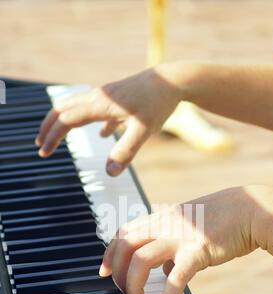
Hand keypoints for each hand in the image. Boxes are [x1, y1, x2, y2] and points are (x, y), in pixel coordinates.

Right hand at [36, 66, 181, 175]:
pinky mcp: (119, 98)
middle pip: (64, 109)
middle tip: (40, 145)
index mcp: (99, 104)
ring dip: (65, 121)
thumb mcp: (143, 130)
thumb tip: (109, 174)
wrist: (173, 80)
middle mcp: (98, 97)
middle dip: (49, 127)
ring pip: (77, 107)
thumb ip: (126, 151)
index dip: (53, 137)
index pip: (67, 120)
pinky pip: (99, 109)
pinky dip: (93, 121)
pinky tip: (103, 135)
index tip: (43, 153)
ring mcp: (108, 96)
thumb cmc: (158, 103)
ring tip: (59, 136)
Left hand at [99, 186, 258, 293]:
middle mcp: (165, 224)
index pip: (124, 232)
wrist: (250, 211)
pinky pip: (175, 278)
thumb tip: (165, 268)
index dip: (109, 253)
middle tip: (119, 291)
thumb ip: (172, 244)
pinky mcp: (197, 251)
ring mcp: (180, 236)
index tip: (103, 272)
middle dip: (115, 271)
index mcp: (161, 217)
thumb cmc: (221, 220)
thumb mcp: (189, 226)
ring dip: (133, 285)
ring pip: (141, 260)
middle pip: (125, 245)